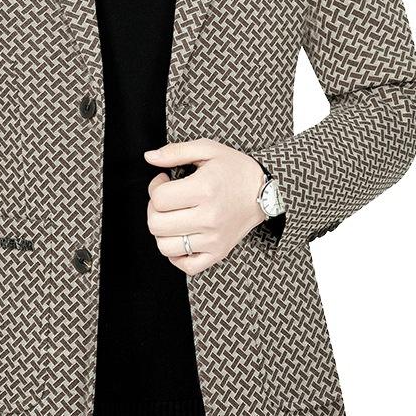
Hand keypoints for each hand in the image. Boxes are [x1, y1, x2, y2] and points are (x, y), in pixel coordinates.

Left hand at [144, 138, 266, 275]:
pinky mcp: (219, 253)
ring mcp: (214, 239)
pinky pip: (187, 267)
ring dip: (163, 232)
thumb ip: (175, 151)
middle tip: (166, 200)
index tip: (164, 181)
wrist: (266, 191)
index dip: (155, 187)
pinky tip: (181, 237)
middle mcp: (209, 217)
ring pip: (165, 247)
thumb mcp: (207, 149)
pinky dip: (177, 255)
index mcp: (204, 189)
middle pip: (157, 224)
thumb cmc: (235, 169)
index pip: (158, 199)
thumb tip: (149, 157)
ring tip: (173, 217)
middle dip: (154, 210)